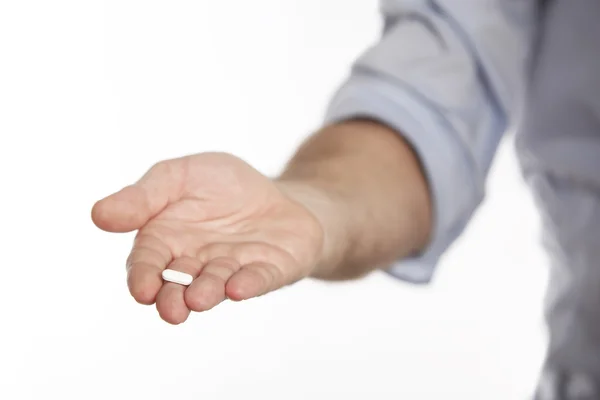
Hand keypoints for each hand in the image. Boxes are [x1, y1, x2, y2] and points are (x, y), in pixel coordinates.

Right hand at [92, 153, 323, 323]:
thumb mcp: (178, 177)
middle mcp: (197, 262)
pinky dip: (249, 284)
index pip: (148, 263)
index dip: (144, 277)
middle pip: (179, 285)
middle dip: (173, 297)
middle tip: (171, 309)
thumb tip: (98, 215)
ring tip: (199, 298)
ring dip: (207, 292)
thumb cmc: (220, 186)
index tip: (142, 289)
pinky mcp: (268, 269)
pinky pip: (259, 278)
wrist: (276, 192)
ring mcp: (233, 268)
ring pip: (216, 284)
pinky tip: (239, 288)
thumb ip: (143, 196)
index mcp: (167, 240)